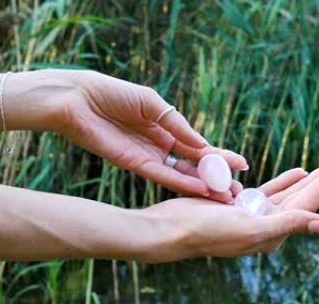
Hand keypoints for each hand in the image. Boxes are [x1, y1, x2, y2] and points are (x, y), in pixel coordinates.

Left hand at [33, 70, 247, 201]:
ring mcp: (148, 157)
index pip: (198, 147)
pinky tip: (200, 189)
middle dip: (216, 177)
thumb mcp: (152, 104)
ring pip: (182, 175)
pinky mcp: (134, 164)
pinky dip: (182, 183)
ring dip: (203, 186)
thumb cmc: (112, 93)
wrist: (77, 98)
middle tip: (238, 190)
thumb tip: (203, 145)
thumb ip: (177, 125)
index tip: (241, 165)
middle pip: (194, 165)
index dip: (219, 156)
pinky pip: (163, 176)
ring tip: (225, 196)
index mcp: (166, 127)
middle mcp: (160, 146)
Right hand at [132, 157, 318, 261]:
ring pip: (290, 193)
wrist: (171, 230)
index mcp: (276, 231)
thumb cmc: (207, 232)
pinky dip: (285, 181)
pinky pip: (270, 191)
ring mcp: (255, 216)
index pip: (311, 201)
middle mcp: (270, 226)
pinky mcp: (241, 206)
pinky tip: (298, 173)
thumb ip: (288, 223)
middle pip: (305, 196)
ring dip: (309, 179)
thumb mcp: (250, 228)